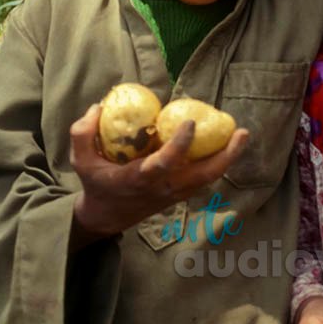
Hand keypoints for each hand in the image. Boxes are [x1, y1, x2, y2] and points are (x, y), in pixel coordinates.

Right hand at [68, 104, 249, 244]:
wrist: (107, 217)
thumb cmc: (96, 184)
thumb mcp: (81, 161)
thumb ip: (83, 133)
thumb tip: (98, 106)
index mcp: (139, 179)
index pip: (165, 163)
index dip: (179, 145)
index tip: (190, 121)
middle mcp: (163, 188)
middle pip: (203, 176)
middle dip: (225, 156)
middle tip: (241, 132)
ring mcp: (175, 194)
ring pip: (209, 178)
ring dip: (227, 158)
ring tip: (241, 135)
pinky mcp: (180, 194)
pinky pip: (204, 178)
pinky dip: (218, 162)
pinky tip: (227, 145)